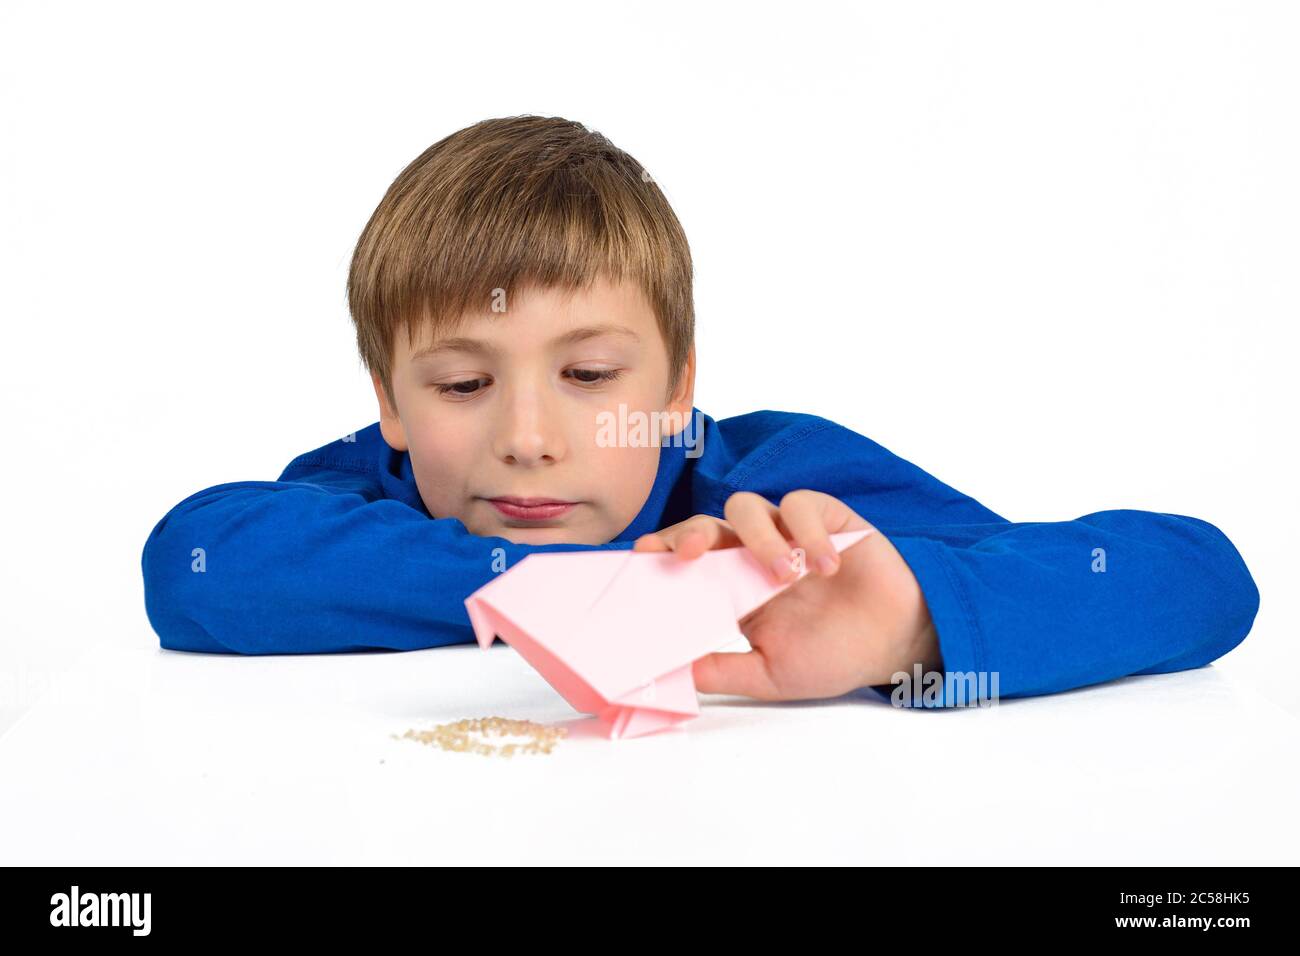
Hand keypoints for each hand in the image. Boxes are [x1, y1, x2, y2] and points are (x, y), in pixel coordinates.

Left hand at [634, 490, 941, 699]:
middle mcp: (753, 554)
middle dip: (691, 533)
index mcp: (732, 586)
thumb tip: (672, 669)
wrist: (894, 645)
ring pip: (750, 506)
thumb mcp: (769, 674)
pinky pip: (804, 504)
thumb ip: (722, 670)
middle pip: (709, 524)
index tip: (642, 556)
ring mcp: (789, 533)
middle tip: (690, 555)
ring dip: (759, 537)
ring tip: (784, 576)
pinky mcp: (828, 517)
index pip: (688, 558)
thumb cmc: (832, 655)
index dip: (664, 550)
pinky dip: (809, 531)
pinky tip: (826, 566)